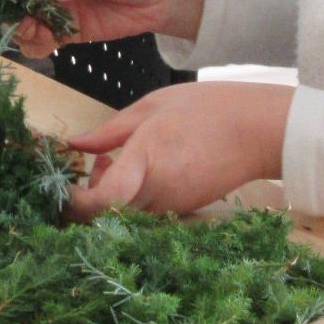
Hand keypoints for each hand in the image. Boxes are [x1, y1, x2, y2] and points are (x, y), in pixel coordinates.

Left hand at [65, 81, 292, 217]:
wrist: (261, 131)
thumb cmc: (206, 110)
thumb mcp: (150, 108)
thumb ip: (108, 131)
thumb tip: (73, 144)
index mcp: (146, 164)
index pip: (101, 203)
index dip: (75, 202)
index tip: (62, 186)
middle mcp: (158, 195)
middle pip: (108, 215)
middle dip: (88, 195)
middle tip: (91, 163)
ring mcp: (174, 206)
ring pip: (126, 215)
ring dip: (109, 195)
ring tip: (112, 160)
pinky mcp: (185, 209)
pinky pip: (147, 211)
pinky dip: (132, 196)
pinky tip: (139, 169)